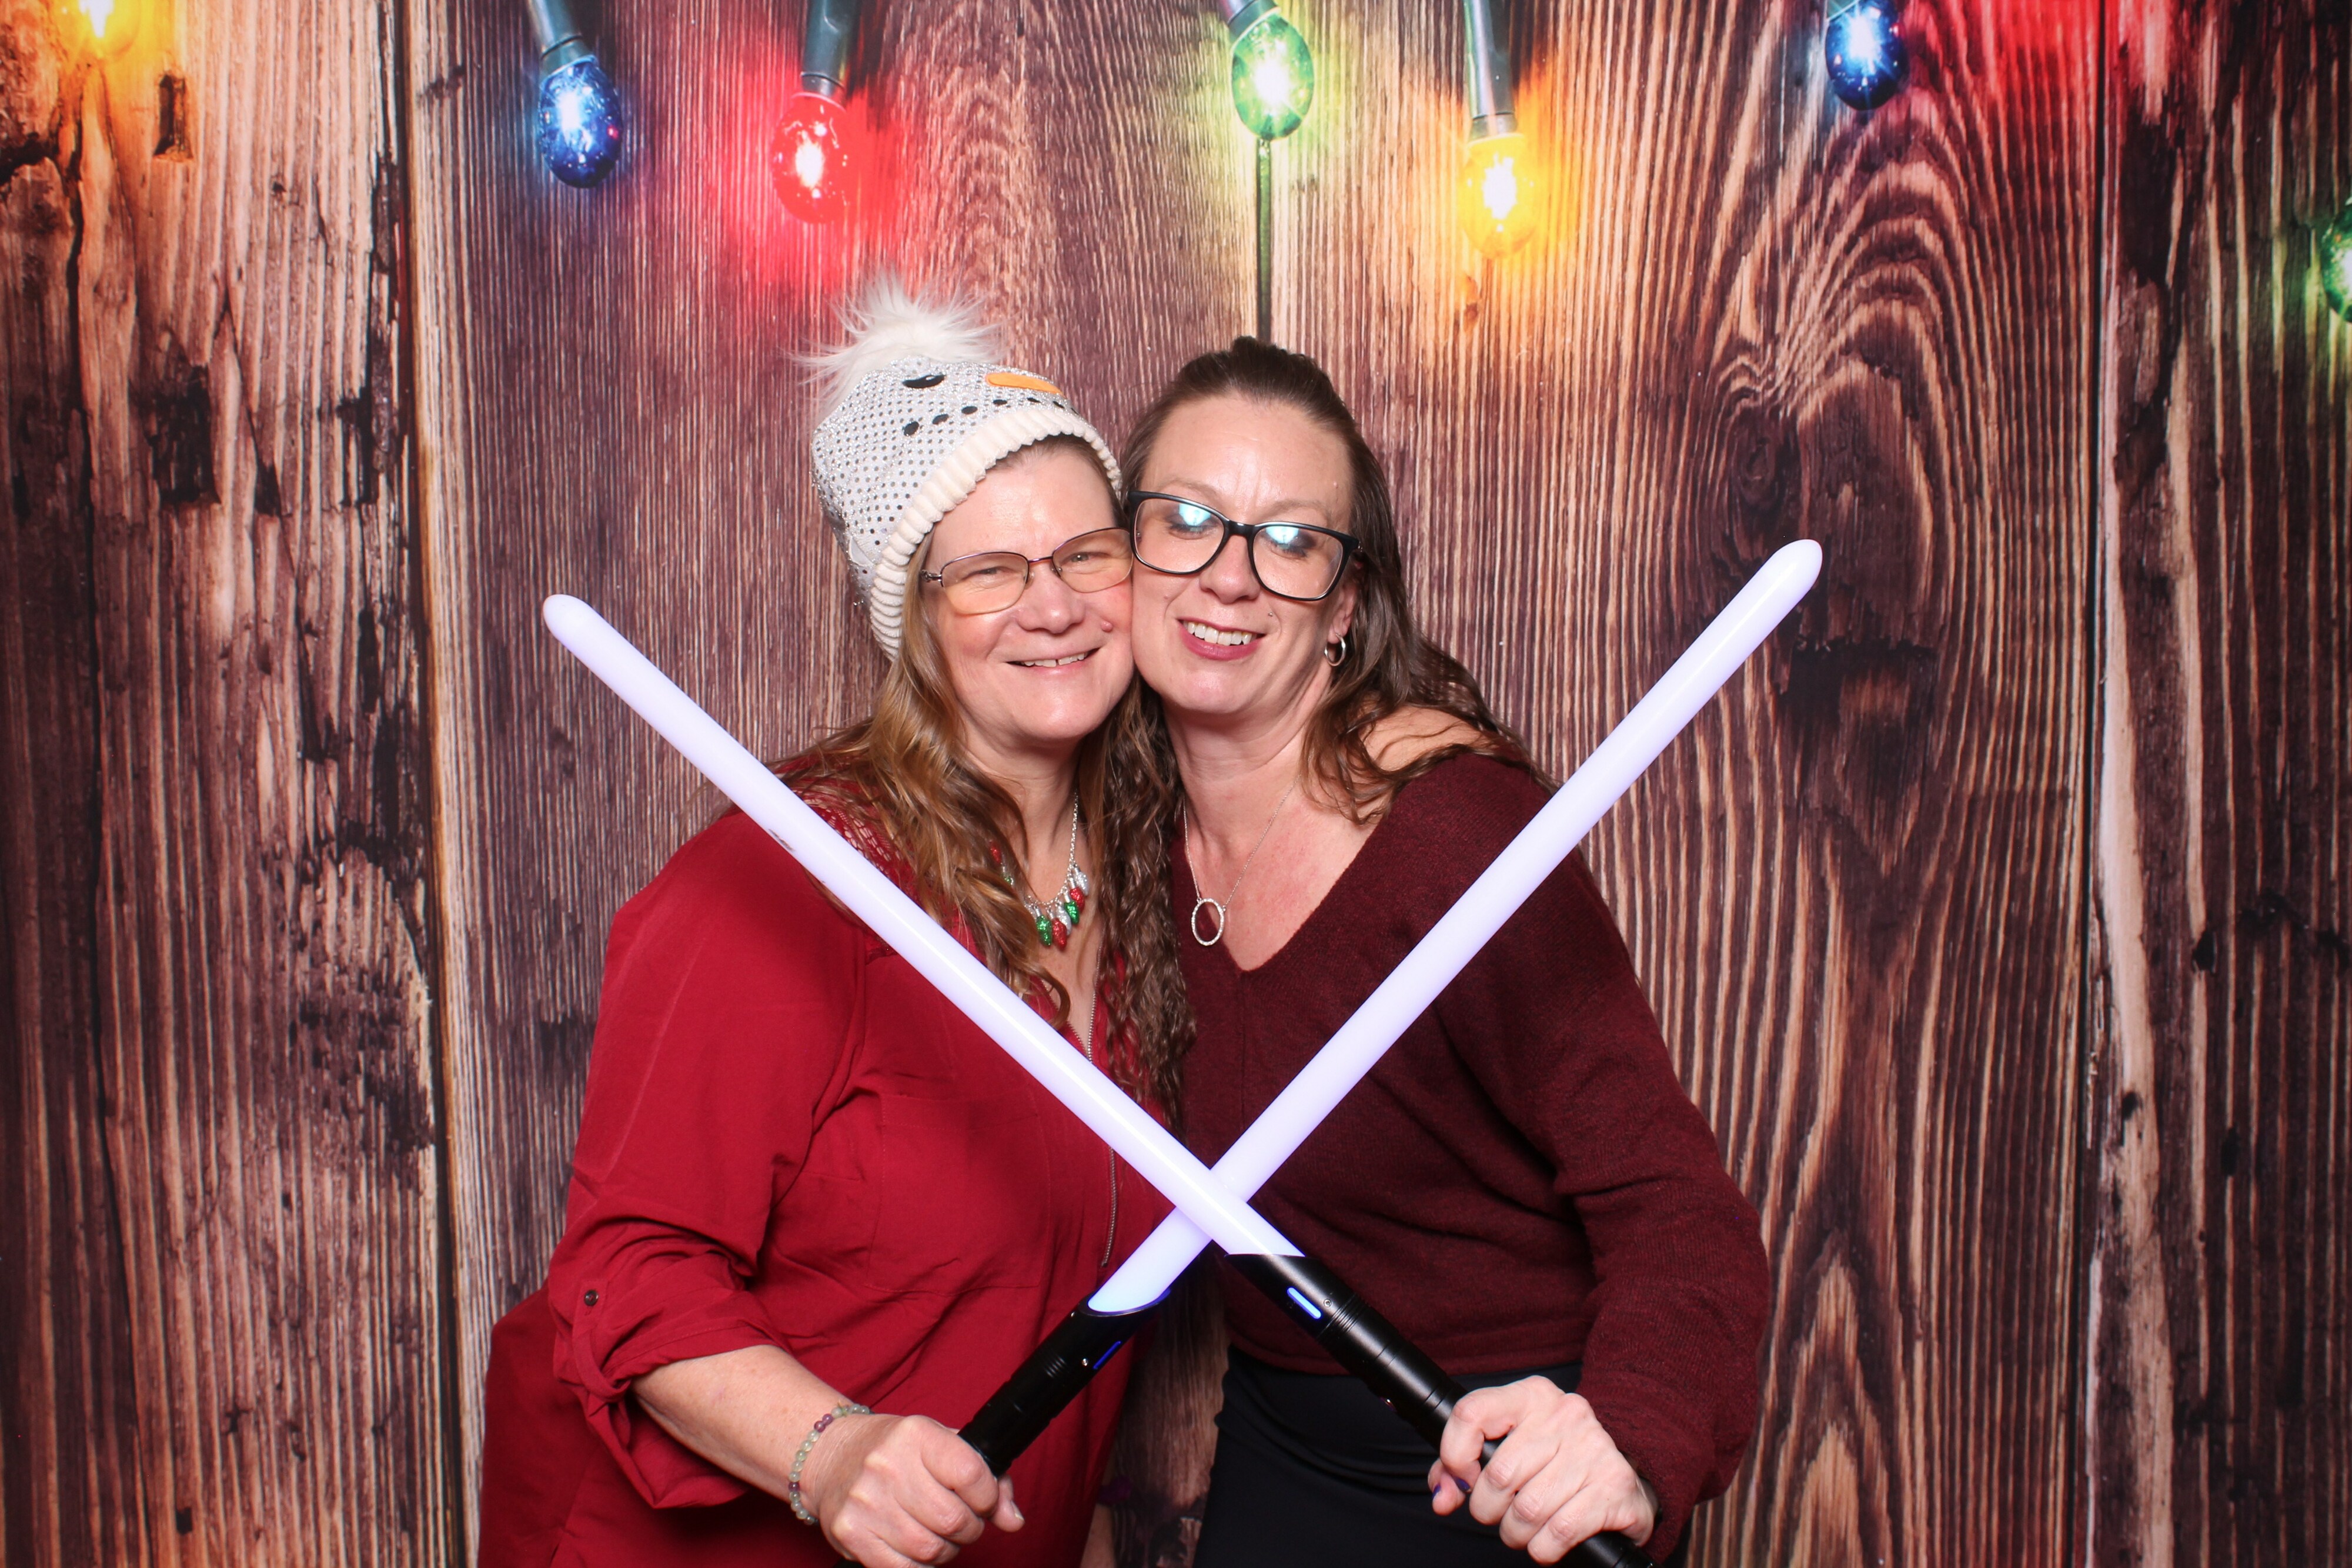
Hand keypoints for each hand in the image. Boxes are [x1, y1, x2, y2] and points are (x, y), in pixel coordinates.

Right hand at [799, 1412, 1021, 1566]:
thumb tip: (1013, 1520)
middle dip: (968, 1529)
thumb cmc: (896, 1451)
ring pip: (931, 1549)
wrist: (831, 1456)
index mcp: (916, 1435)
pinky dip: (918, 1565)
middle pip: (953, 1520)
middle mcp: (888, 1466)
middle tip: (960, 1521)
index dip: (987, 1498)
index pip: (972, 1475)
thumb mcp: (941, 1444)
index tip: (981, 1501)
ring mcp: (866, 1501)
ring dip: (945, 1550)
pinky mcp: (851, 1533)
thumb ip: (986, 1476)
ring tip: (936, 1533)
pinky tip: (914, 1547)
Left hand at [1427, 1378, 1656, 1562]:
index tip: (1463, 1479)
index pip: (1472, 1413)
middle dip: (1488, 1509)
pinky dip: (1543, 1548)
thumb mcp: (1509, 1449)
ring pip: (1527, 1509)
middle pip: (1499, 1475)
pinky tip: (1546, 1542)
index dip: (1455, 1455)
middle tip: (1499, 1514)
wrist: (1621, 1486)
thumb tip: (1442, 1496)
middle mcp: (1565, 1414)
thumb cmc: (1554, 1466)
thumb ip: (1463, 1465)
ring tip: (1522, 1530)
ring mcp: (1593, 1448)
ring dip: (1515, 1533)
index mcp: (1532, 1396)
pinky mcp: (1613, 1486)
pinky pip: (1558, 1532)